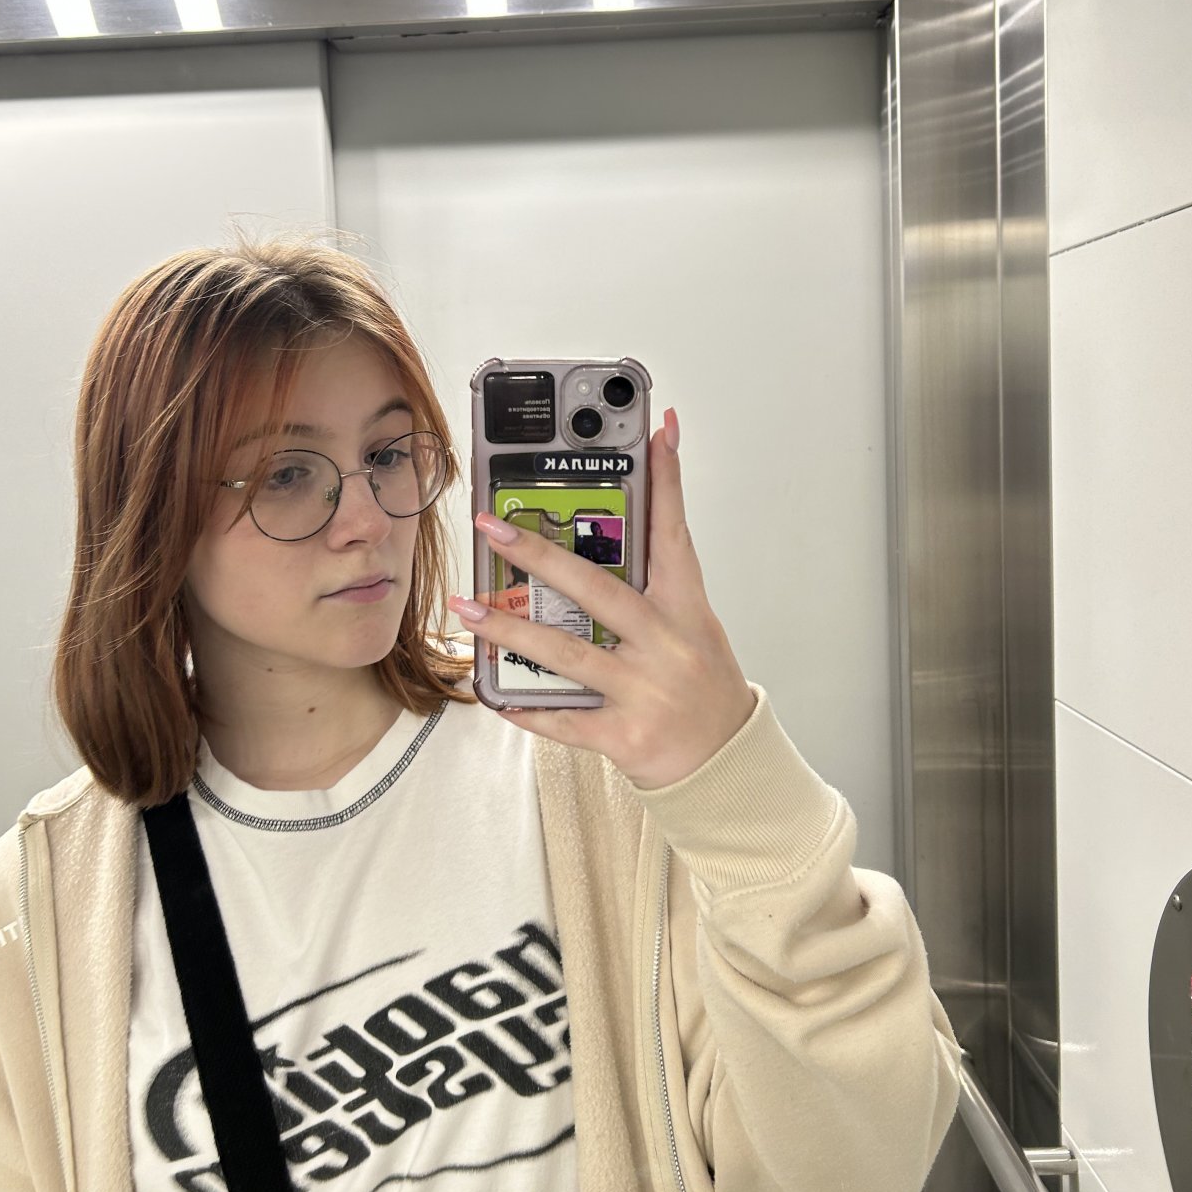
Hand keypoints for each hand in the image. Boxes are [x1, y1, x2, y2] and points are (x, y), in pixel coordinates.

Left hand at [447, 407, 756, 790]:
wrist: (724, 761)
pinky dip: (526, 705)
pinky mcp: (624, 734)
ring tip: (466, 606)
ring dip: (508, 631)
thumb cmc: (702, 685)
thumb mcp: (692, 625)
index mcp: (686, 609)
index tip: (655, 429)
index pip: (675, 532)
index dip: (666, 481)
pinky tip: (493, 692)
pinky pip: (563, 717)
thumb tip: (613, 534)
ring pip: (566, 654)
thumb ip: (653, 585)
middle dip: (540, 555)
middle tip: (493, 527)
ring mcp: (645, 691)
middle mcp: (666, 645)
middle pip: (597, 591)